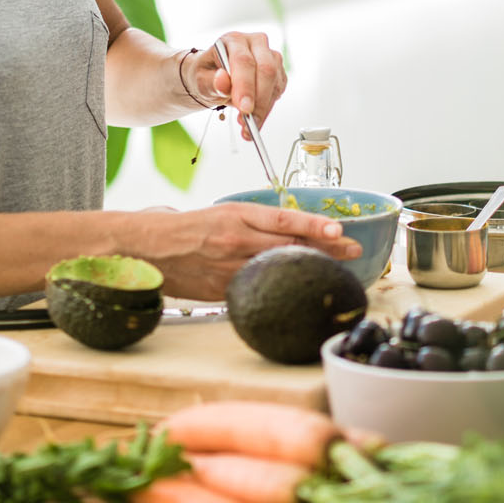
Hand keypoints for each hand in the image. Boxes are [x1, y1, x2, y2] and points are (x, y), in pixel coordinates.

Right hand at [135, 202, 360, 301]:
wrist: (149, 247)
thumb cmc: (188, 228)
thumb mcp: (223, 214)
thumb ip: (256, 223)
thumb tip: (294, 230)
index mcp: (236, 215)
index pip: (284, 218)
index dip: (314, 224)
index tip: (340, 228)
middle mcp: (236, 240)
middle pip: (289, 245)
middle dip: (326, 247)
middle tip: (354, 248)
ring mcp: (230, 267)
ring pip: (278, 268)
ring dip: (310, 268)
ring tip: (338, 267)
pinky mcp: (222, 289)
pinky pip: (257, 288)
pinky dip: (280, 287)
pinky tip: (298, 289)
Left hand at [192, 32, 285, 139]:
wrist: (214, 77)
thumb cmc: (207, 75)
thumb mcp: (201, 80)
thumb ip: (211, 82)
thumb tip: (222, 81)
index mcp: (234, 40)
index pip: (244, 61)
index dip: (245, 85)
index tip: (244, 108)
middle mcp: (256, 43)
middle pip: (266, 70)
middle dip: (259, 100)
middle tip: (249, 122)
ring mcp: (270, 56)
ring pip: (275, 83)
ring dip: (263, 108)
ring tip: (247, 126)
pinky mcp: (278, 72)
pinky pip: (278, 91)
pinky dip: (267, 109)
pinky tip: (254, 119)